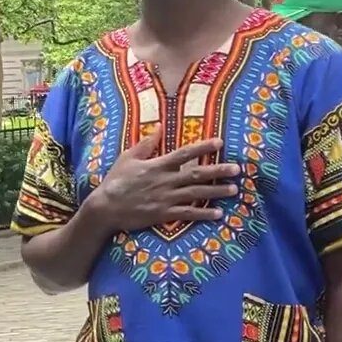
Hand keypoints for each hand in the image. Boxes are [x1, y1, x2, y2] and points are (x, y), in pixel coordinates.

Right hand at [89, 125, 240, 231]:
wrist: (105, 208)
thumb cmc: (115, 181)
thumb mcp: (128, 158)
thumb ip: (146, 144)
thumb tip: (160, 127)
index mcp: (157, 165)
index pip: (185, 153)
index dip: (203, 147)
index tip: (220, 142)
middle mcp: (165, 182)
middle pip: (196, 175)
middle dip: (218, 171)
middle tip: (237, 169)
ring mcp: (165, 199)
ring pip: (196, 195)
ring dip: (216, 192)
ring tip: (233, 189)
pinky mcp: (163, 215)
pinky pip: (187, 214)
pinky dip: (203, 214)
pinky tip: (218, 213)